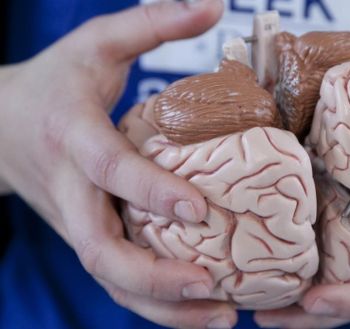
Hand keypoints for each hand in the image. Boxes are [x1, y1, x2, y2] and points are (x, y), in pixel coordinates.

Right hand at [0, 1, 237, 327]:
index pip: (108, 170)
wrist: (0, 124)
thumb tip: (214, 3)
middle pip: (100, 250)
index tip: (198, 208)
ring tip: (221, 318)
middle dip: (153, 278)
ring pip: (110, 279)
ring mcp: (76, 221)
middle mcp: (72, 192)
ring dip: (161, 307)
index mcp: (72, 138)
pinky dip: (155, 302)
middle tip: (214, 288)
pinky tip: (200, 309)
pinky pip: (118, 279)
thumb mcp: (96, 42)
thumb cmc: (56, 82)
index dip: (148, 191)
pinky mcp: (87, 235)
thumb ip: (152, 23)